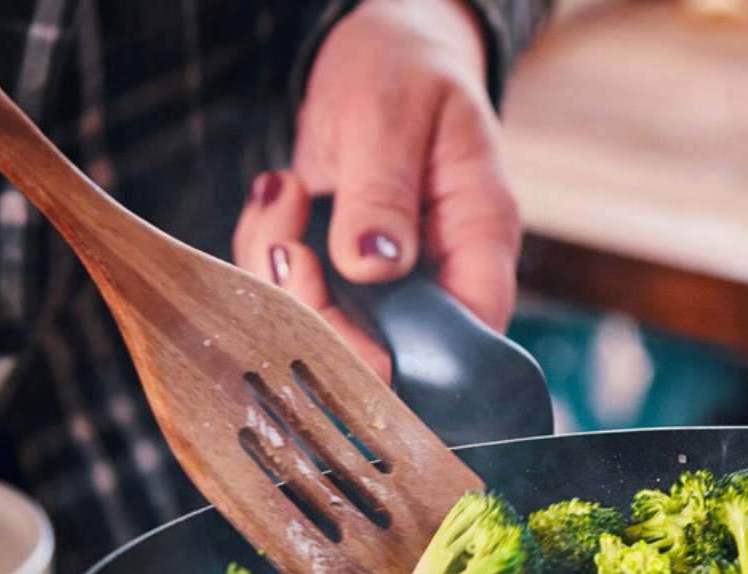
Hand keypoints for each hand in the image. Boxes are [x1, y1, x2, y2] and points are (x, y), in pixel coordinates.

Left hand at [233, 0, 522, 360]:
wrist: (385, 45)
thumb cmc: (406, 67)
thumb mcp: (390, 115)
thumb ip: (382, 192)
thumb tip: (372, 266)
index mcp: (480, 238)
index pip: (466, 336)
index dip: (403, 355)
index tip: (336, 308)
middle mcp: (442, 270)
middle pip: (390, 351)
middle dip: (319, 312)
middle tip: (288, 246)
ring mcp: (394, 275)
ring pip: (333, 328)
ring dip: (281, 275)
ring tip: (281, 195)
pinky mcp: (347, 267)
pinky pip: (300, 292)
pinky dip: (267, 253)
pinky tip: (278, 196)